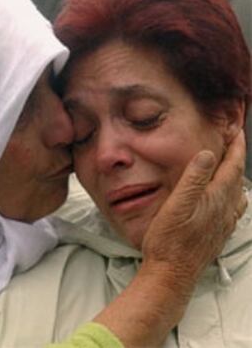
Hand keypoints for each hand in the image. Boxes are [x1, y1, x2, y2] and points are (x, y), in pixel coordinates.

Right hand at [142, 130, 245, 280]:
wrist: (171, 273)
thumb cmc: (168, 240)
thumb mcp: (176, 205)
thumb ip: (193, 179)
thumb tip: (207, 155)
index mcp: (214, 199)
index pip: (231, 167)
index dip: (235, 147)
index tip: (236, 131)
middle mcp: (224, 210)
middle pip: (236, 178)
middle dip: (236, 157)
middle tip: (233, 142)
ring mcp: (222, 223)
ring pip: (237, 194)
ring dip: (236, 176)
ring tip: (231, 165)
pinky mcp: (217, 233)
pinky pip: (234, 210)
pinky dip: (235, 196)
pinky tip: (231, 200)